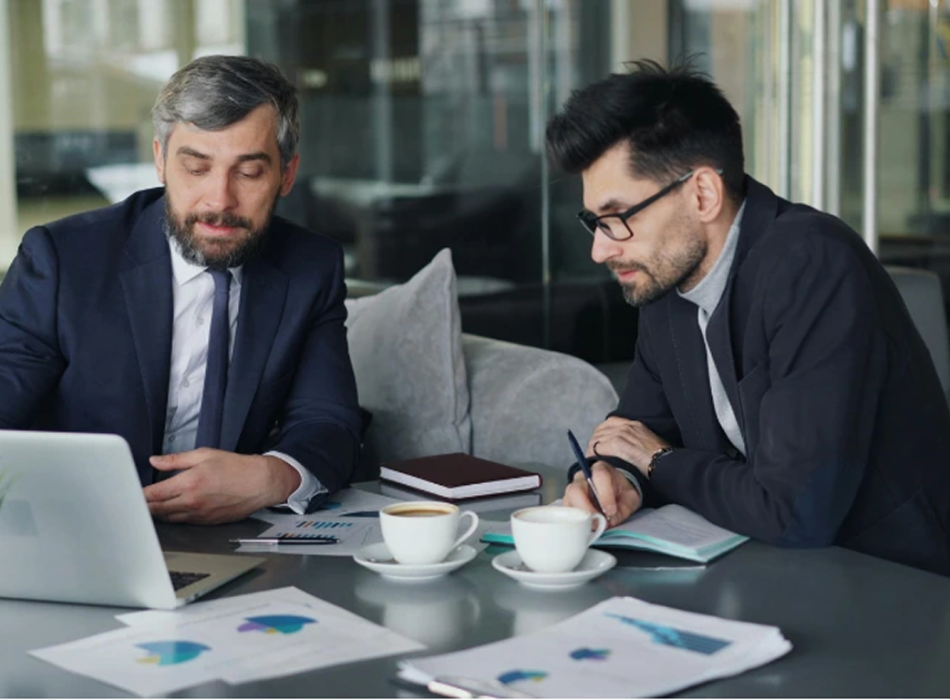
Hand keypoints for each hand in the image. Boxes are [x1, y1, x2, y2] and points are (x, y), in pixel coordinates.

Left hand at [143, 449, 301, 523]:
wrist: (260, 483)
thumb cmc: (236, 467)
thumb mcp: (204, 455)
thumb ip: (176, 460)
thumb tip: (155, 460)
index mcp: (188, 483)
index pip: (153, 494)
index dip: (138, 495)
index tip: (130, 493)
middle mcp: (191, 502)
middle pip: (157, 510)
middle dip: (145, 507)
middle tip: (136, 502)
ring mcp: (199, 515)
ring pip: (169, 519)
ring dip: (159, 514)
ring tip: (152, 507)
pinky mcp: (207, 522)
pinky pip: (184, 522)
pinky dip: (175, 517)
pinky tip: (173, 511)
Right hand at [563, 461, 640, 525]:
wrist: (615, 489)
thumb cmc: (621, 492)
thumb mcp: (629, 498)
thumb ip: (622, 508)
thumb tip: (609, 521)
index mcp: (601, 470)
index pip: (600, 476)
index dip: (605, 495)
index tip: (610, 511)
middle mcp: (583, 477)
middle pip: (576, 489)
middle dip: (586, 508)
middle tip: (597, 522)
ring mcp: (573, 488)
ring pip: (568, 500)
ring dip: (578, 516)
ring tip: (591, 526)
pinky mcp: (568, 501)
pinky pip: (565, 510)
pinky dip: (573, 520)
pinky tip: (584, 526)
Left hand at [587, 416, 668, 477]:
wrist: (665, 463)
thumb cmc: (661, 458)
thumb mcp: (648, 443)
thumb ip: (634, 442)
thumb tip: (623, 451)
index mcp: (634, 424)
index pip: (609, 423)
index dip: (601, 434)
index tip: (598, 443)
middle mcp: (626, 426)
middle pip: (600, 430)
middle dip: (594, 442)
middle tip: (592, 454)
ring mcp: (621, 433)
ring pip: (597, 439)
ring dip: (592, 450)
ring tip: (591, 460)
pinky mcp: (617, 444)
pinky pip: (597, 448)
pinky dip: (593, 456)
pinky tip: (593, 463)